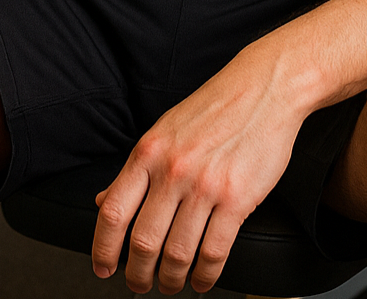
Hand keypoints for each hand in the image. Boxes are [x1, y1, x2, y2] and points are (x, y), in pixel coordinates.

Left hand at [92, 43, 310, 293]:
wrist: (263, 88)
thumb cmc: (214, 108)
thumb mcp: (164, 130)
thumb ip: (136, 169)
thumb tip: (104, 200)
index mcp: (148, 152)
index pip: (113, 211)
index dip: (103, 248)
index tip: (103, 267)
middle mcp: (172, 170)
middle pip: (143, 241)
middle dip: (138, 274)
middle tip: (140, 284)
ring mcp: (204, 185)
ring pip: (177, 254)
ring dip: (171, 280)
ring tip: (172, 284)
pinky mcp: (237, 199)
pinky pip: (214, 252)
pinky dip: (205, 276)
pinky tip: (203, 279)